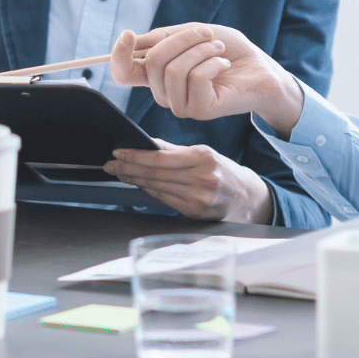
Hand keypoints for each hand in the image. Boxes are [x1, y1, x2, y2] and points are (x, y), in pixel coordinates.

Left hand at [103, 139, 273, 223]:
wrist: (248, 197)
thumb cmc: (224, 171)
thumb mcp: (205, 154)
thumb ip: (175, 151)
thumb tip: (147, 145)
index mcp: (203, 158)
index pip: (160, 158)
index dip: (134, 156)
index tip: (117, 153)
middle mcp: (201, 179)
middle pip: (154, 174)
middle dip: (127, 169)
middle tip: (110, 165)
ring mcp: (198, 198)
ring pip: (156, 188)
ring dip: (134, 180)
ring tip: (119, 173)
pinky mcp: (194, 212)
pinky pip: (164, 200)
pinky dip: (148, 191)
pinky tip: (138, 185)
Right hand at [109, 24, 305, 136]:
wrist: (262, 70)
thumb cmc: (228, 51)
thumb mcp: (192, 35)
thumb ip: (162, 38)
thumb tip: (132, 39)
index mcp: (158, 75)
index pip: (123, 73)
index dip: (118, 55)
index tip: (128, 34)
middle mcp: (165, 93)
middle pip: (152, 62)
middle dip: (182, 38)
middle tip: (206, 34)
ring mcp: (181, 105)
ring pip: (174, 69)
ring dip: (200, 49)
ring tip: (218, 49)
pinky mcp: (200, 110)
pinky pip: (196, 77)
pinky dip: (213, 61)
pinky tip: (224, 64)